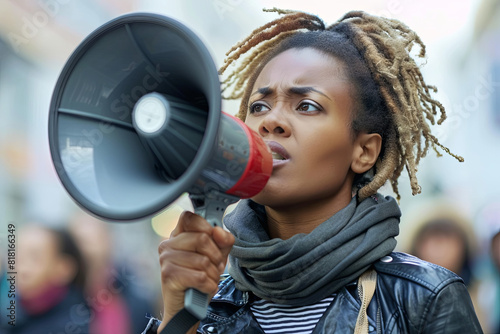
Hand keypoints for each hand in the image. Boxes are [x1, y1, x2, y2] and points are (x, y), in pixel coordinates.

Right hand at [156, 211, 233, 332]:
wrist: (187, 309)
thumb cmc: (199, 281)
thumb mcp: (216, 257)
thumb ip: (222, 241)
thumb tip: (219, 231)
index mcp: (178, 236)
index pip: (189, 217)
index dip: (205, 226)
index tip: (212, 239)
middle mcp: (168, 244)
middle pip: (202, 238)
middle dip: (215, 257)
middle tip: (213, 268)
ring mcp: (166, 259)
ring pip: (203, 260)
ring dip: (213, 275)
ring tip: (207, 280)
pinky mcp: (168, 275)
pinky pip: (200, 276)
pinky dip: (209, 286)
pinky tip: (204, 288)